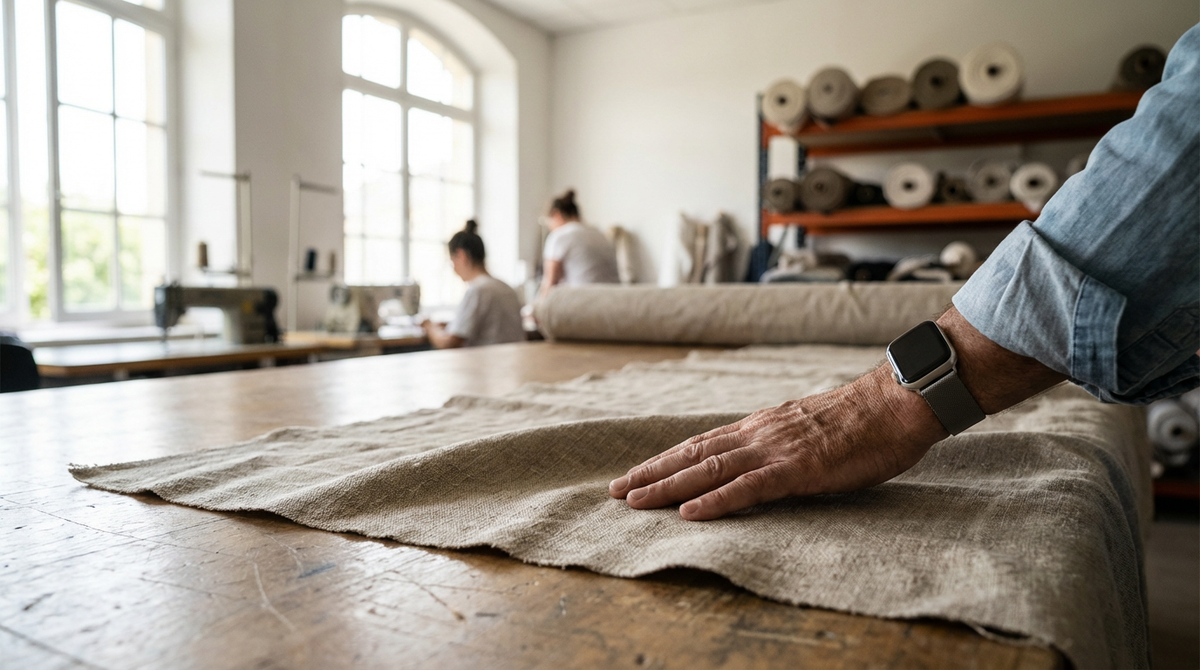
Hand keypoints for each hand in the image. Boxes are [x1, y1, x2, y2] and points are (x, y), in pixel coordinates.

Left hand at [608, 307, 1067, 520]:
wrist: (896, 404)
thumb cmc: (861, 420)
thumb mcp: (808, 428)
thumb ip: (779, 444)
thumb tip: (758, 462)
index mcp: (761, 427)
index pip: (702, 445)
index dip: (666, 460)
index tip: (637, 473)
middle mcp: (758, 434)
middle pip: (693, 455)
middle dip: (652, 473)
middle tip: (617, 490)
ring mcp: (774, 450)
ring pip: (708, 469)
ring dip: (667, 487)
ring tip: (634, 501)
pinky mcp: (796, 469)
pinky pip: (748, 488)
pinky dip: (714, 500)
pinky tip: (688, 512)